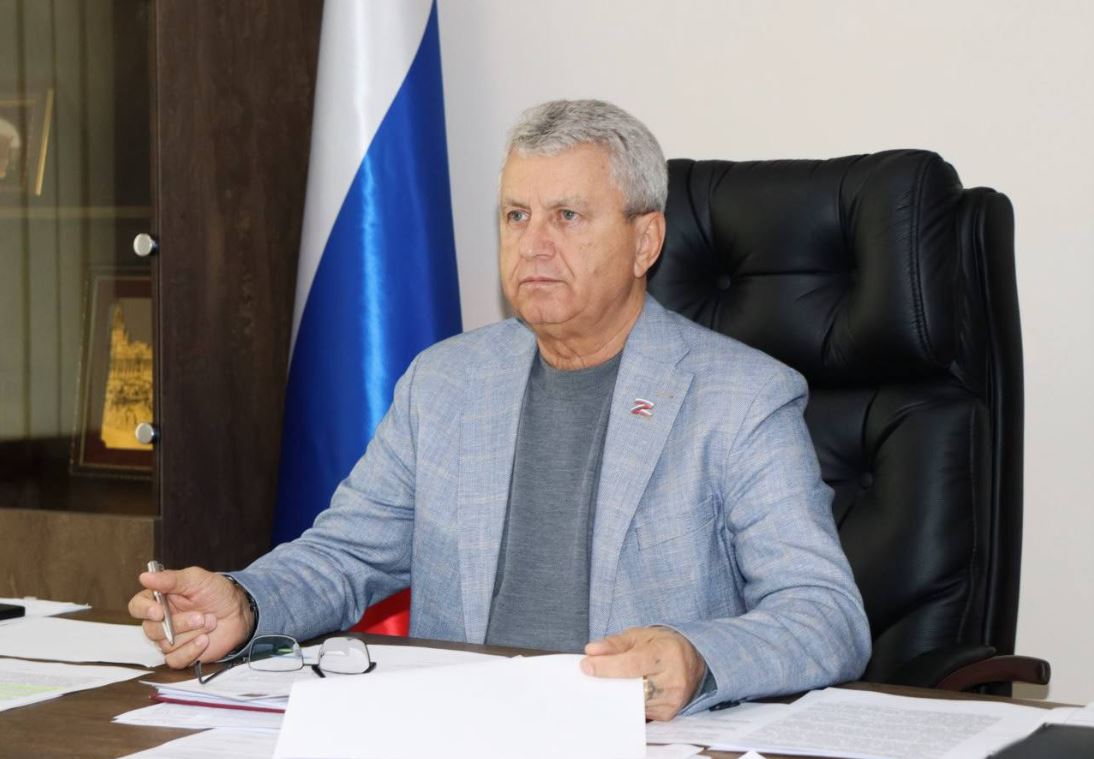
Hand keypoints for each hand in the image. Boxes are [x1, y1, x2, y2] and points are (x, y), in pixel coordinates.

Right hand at [127, 566, 253, 668]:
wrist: (238, 612)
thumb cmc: (217, 593)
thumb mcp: (196, 579)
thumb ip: (171, 579)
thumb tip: (145, 577)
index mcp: (160, 599)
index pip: (137, 606)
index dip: (144, 610)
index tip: (159, 611)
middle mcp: (161, 620)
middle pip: (151, 629)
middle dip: (179, 624)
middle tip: (201, 616)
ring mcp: (170, 639)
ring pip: (165, 645)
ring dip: (190, 634)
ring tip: (210, 622)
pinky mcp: (181, 654)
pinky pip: (174, 660)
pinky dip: (190, 650)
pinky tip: (204, 640)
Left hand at [580, 626, 706, 720]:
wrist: (692, 659)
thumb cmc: (661, 645)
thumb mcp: (639, 635)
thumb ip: (614, 643)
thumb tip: (591, 652)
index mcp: (666, 653)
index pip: (631, 664)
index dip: (606, 667)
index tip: (586, 666)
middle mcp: (673, 678)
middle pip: (630, 688)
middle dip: (608, 683)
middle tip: (592, 678)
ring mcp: (672, 699)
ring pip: (633, 703)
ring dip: (616, 695)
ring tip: (609, 683)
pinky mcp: (668, 714)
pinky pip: (639, 712)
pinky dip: (628, 703)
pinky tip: (624, 694)